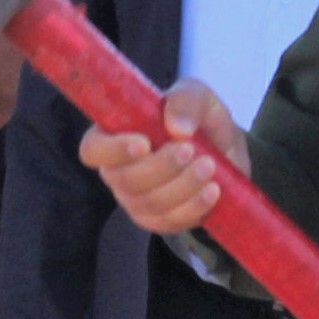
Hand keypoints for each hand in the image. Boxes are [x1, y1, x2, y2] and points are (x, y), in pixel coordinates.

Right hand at [78, 80, 243, 238]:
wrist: (225, 152)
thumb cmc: (198, 120)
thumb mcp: (198, 96)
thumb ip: (185, 101)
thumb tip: (177, 129)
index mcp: (114, 136)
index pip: (93, 149)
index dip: (113, 150)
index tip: (144, 143)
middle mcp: (117, 171)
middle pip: (124, 179)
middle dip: (161, 166)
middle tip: (190, 150)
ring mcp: (136, 200)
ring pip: (150, 202)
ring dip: (183, 185)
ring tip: (209, 166)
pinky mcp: (158, 220)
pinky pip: (170, 222)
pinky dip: (194, 206)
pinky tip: (213, 190)